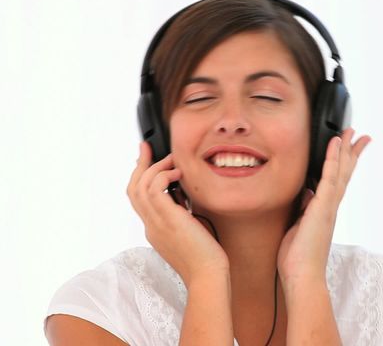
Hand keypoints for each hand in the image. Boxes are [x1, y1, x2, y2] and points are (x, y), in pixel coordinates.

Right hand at [127, 142, 228, 286]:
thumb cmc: (206, 258)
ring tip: (172, 160)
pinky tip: (178, 173)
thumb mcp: (190, 230)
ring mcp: (156, 223)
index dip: (143, 178)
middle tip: (146, 147)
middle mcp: (151, 226)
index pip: (140, 199)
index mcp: (155, 230)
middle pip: (133, 189)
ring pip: (140, 186)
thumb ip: (182, 214)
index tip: (150, 161)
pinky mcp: (167, 220)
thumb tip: (183, 194)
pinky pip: (154, 189)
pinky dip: (163, 175)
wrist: (208, 276)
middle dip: (139, 165)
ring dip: (155, 167)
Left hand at [277, 128, 370, 287]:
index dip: (344, 164)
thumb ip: (304, 209)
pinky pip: (329, 178)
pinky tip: (335, 145)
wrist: (303, 276)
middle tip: (360, 135)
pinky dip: (333, 160)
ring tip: (351, 133)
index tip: (350, 149)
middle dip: (352, 153)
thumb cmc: (298, 258)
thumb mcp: (298, 227)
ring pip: (340, 172)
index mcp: (325, 211)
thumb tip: (306, 194)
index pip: (338, 182)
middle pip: (345, 173)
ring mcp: (328, 206)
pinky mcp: (322, 207)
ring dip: (345, 150)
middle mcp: (330, 207)